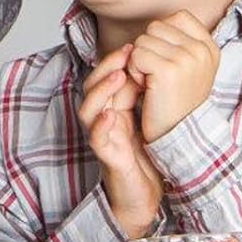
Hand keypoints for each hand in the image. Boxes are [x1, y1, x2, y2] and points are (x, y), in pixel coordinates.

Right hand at [78, 44, 161, 238]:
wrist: (144, 196)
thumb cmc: (146, 158)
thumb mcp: (147, 120)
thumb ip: (143, 97)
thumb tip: (152, 67)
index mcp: (113, 110)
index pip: (106, 79)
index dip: (116, 61)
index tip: (134, 45)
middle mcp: (103, 121)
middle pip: (92, 88)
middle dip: (107, 68)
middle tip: (126, 53)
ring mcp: (102, 138)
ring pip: (88, 110)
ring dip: (101, 91)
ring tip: (118, 77)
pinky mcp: (107, 157)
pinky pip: (97, 139)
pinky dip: (100, 126)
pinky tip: (111, 115)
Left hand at [127, 11, 220, 143]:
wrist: (180, 132)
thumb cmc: (176, 98)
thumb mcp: (189, 66)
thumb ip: (180, 41)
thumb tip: (155, 23)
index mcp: (210, 46)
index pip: (178, 16)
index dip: (162, 35)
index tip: (168, 61)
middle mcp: (202, 50)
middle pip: (155, 27)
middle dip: (148, 49)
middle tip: (158, 74)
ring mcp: (187, 58)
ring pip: (142, 40)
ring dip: (139, 62)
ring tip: (154, 82)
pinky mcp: (168, 70)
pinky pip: (135, 55)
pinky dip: (134, 71)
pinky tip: (147, 88)